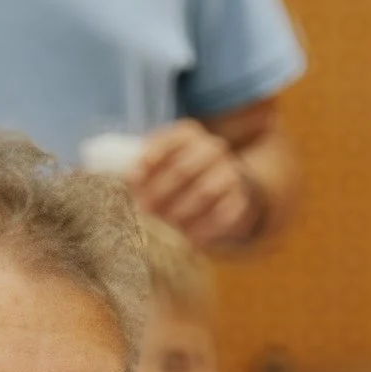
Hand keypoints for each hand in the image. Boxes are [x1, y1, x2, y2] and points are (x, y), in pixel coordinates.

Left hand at [130, 120, 259, 248]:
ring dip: (181, 211)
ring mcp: (231, 172)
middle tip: (144, 209)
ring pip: (204, 192)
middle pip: (182, 169)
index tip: (132, 180)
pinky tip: (192, 237)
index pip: (168, 141)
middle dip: (159, 192)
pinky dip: (206, 228)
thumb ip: (145, 168)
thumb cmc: (185, 176)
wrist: (232, 186)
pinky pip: (225, 214)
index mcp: (189, 134)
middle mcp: (213, 148)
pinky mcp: (243, 198)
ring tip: (168, 223)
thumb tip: (127, 179)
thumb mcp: (165, 163)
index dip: (149, 159)